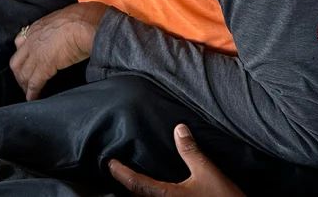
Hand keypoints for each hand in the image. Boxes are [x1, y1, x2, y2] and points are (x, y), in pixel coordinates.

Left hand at [9, 1, 106, 100]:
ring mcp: (36, 54)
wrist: (86, 24)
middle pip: (16, 61)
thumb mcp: (65, 18)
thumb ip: (60, 28)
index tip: (26, 61)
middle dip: (19, 73)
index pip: (20, 42)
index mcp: (37, 27)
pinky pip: (34, 83)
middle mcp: (32, 40)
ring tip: (28, 93)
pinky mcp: (44, 67)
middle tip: (24, 81)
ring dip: (24, 85)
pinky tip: (33, 99)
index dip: (22, 54)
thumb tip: (68, 31)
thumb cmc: (83, 18)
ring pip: (23, 73)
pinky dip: (32, 93)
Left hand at [109, 124, 243, 196]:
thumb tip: (179, 128)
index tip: (109, 163)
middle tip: (117, 170)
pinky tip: (158, 190)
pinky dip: (150, 195)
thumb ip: (191, 152)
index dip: (120, 172)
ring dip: (138, 191)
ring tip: (134, 178)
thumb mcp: (208, 173)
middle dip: (126, 184)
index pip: (136, 183)